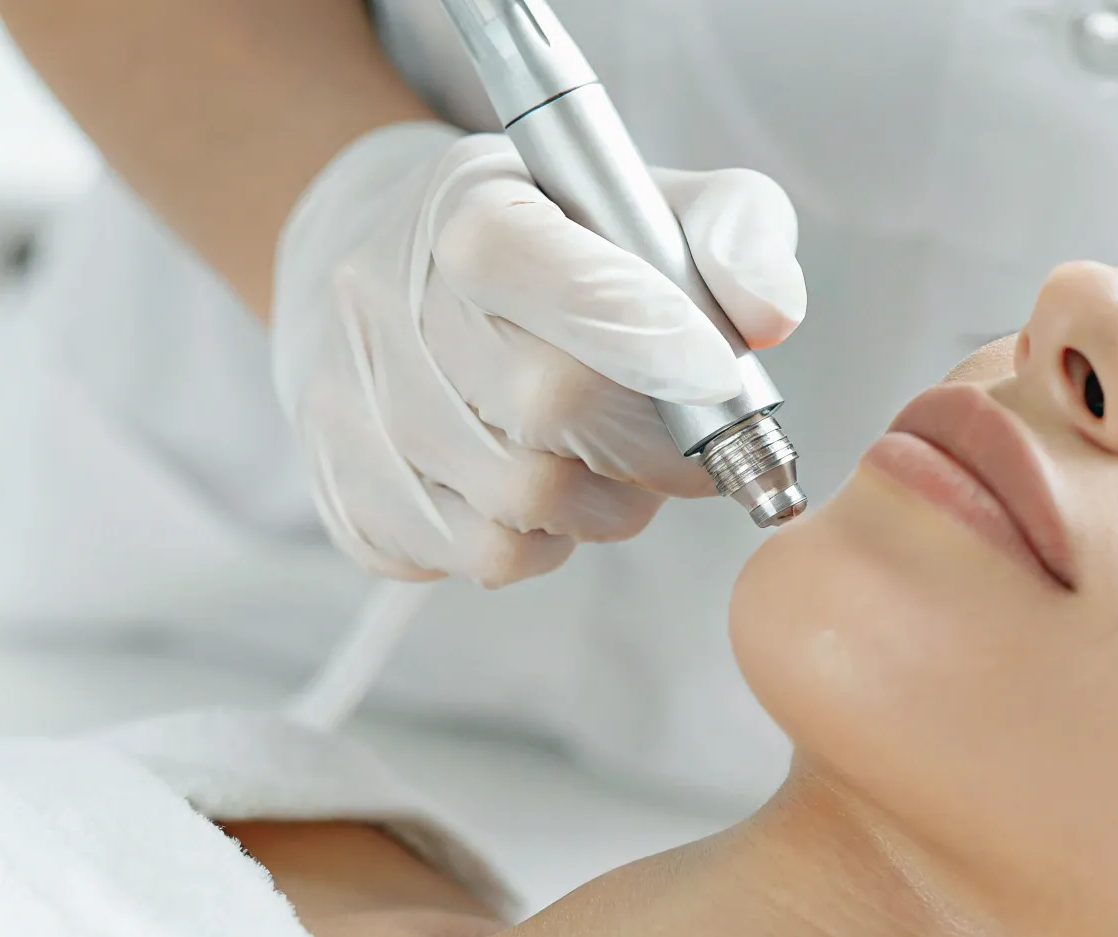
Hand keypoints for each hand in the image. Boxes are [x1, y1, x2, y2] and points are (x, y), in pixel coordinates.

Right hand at [271, 124, 805, 586]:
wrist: (396, 271)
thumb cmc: (555, 242)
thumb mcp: (651, 199)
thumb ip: (736, 233)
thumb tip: (768, 315)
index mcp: (468, 208)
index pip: (560, 276)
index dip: (652, 336)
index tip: (719, 376)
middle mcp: (386, 299)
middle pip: (551, 404)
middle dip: (652, 443)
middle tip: (693, 445)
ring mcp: (353, 402)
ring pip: (521, 500)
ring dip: (608, 506)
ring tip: (620, 467)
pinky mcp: (349, 490)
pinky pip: (477, 556)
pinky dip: (545, 544)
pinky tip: (552, 493)